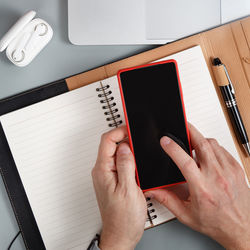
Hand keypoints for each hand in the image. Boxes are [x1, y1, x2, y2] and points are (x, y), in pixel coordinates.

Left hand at [92, 126, 146, 249]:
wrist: (121, 234)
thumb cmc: (123, 218)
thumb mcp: (128, 189)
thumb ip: (126, 165)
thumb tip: (125, 147)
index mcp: (103, 170)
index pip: (107, 141)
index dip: (119, 132)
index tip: (131, 129)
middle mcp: (102, 171)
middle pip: (110, 145)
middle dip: (125, 139)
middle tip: (138, 140)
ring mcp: (107, 176)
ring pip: (116, 154)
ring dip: (128, 150)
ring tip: (139, 152)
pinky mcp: (113, 180)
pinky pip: (119, 163)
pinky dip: (128, 159)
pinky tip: (137, 164)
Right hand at [145, 123, 249, 249]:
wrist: (242, 228)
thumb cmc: (217, 223)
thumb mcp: (187, 215)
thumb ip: (167, 200)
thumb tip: (153, 191)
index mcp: (202, 189)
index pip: (185, 162)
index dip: (173, 148)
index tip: (165, 141)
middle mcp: (217, 177)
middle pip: (202, 144)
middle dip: (190, 131)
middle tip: (182, 125)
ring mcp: (229, 171)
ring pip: (212, 144)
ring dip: (200, 139)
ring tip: (193, 142)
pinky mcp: (236, 168)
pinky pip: (222, 149)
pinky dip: (212, 146)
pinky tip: (207, 153)